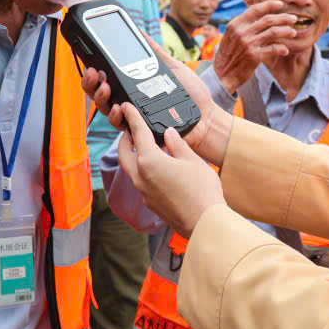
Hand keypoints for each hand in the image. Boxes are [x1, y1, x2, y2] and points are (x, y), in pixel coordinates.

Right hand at [81, 37, 232, 164]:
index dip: (95, 72)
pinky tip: (119, 106)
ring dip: (100, 98)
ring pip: (106, 109)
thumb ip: (155, 52)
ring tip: (104, 87)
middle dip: (91, 84)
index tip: (92, 62)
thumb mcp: (172, 68)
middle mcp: (129, 101)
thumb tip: (142, 33)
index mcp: (133, 85)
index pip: (107, 79)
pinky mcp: (140, 129)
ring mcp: (133, 116)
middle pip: (100, 94)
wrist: (205, 115)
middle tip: (94, 73)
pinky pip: (121, 125)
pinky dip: (116, 116)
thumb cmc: (190, 93)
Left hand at [118, 102, 224, 238]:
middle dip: (125, 139)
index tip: (127, 107)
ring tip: (145, 146)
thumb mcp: (192, 160)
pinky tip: (158, 167)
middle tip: (130, 129)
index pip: (138, 133)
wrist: (204, 222)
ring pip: (131, 169)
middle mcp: (141, 177)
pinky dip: (143, 169)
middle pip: (124, 153)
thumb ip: (177, 144)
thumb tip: (169, 133)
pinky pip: (141, 181)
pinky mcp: (151, 202)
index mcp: (149, 161)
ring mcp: (144, 192)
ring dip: (134, 155)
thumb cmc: (201, 190)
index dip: (133, 118)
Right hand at [209, 0, 297, 93]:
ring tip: (293, 32)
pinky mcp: (254, 56)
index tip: (280, 4)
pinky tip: (285, 50)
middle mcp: (242, 32)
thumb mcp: (230, 36)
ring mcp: (248, 44)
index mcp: (235, 24)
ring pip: (273, 32)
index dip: (270, 5)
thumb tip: (260, 17)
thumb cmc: (227, 56)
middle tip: (294, 18)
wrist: (221, 75)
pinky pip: (273, 48)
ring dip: (286, 31)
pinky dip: (282, 48)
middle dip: (284, 17)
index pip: (255, 9)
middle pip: (268, 19)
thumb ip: (243, 26)